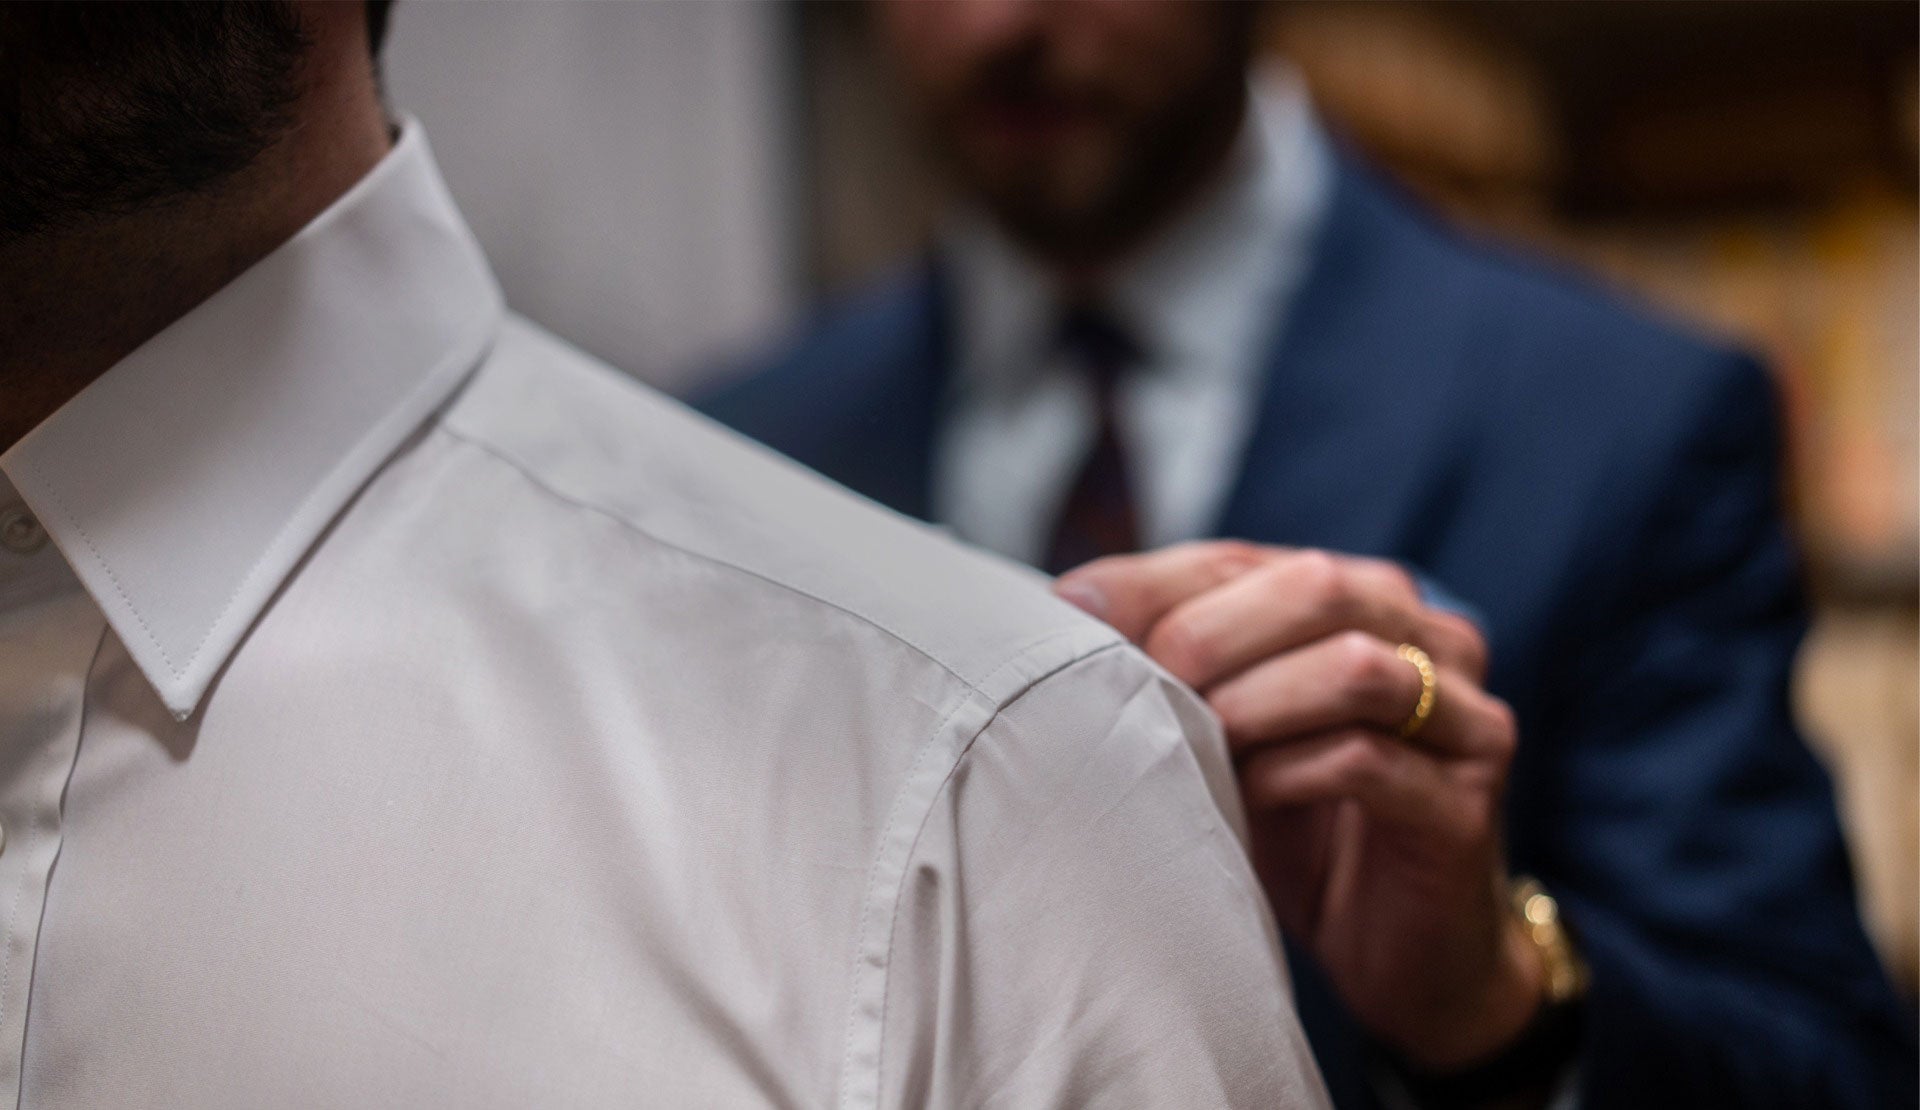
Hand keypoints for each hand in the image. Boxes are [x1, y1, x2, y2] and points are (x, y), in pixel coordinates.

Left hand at [1055, 542, 1543, 1070]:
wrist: (1410, 955)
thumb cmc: (1306, 829)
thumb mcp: (1234, 732)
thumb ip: (1182, 663)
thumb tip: (1067, 603)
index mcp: (1367, 600)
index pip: (1247, 559)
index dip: (1154, 581)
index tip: (1071, 609)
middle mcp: (1433, 640)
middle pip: (1316, 587)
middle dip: (1209, 632)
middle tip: (1144, 686)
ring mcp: (1465, 721)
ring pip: (1356, 667)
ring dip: (1252, 701)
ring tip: (1196, 741)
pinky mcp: (1464, 806)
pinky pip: (1368, 762)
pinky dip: (1287, 772)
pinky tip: (1246, 797)